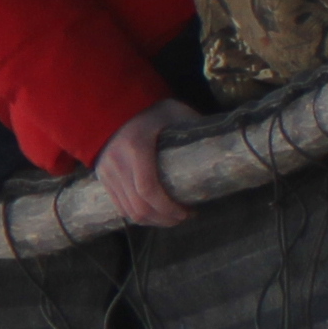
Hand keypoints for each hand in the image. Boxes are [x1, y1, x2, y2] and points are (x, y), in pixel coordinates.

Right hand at [94, 102, 204, 228]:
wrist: (115, 107)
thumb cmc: (152, 110)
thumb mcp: (175, 112)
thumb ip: (194, 125)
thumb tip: (224, 142)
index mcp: (136, 147)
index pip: (149, 189)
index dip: (169, 208)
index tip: (188, 212)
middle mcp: (117, 163)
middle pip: (139, 207)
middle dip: (165, 219)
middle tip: (184, 217)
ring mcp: (107, 173)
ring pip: (129, 212)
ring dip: (153, 221)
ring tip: (173, 217)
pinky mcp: (103, 179)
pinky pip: (120, 207)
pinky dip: (139, 216)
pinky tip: (156, 213)